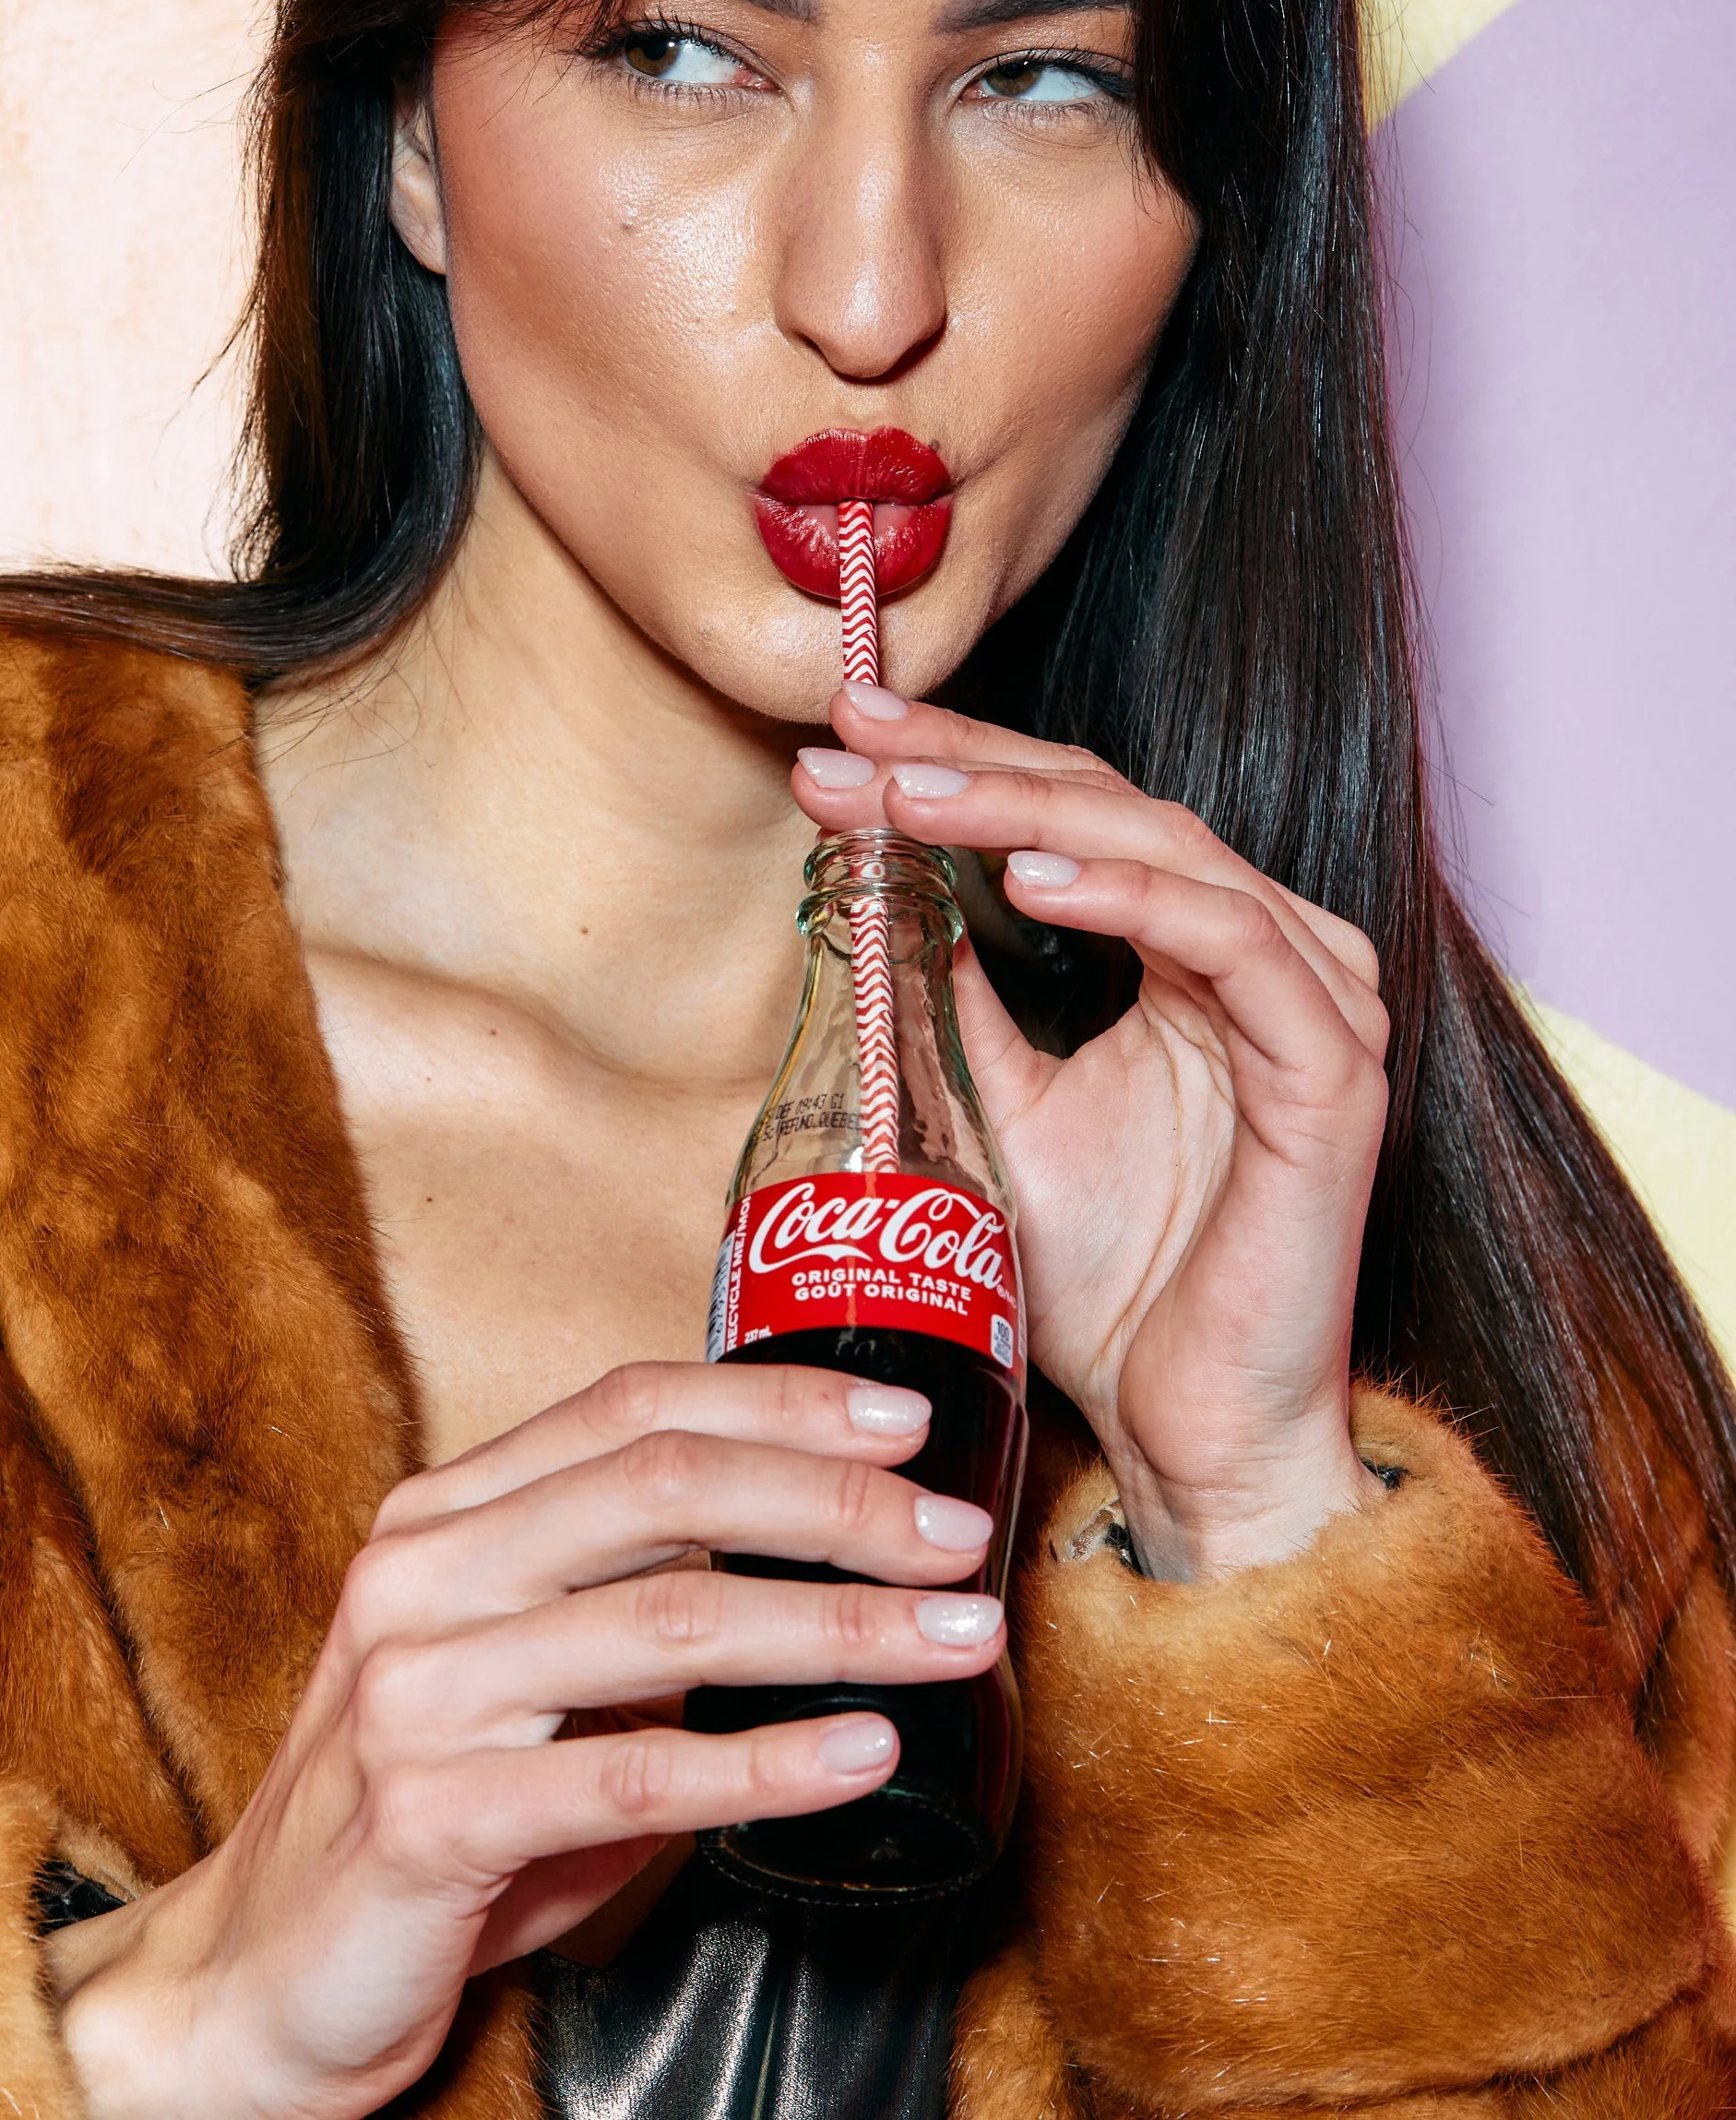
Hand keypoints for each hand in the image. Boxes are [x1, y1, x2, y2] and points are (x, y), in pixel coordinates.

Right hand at [48, 1362, 1005, 2119]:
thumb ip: (633, 1602)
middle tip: (958, 1534)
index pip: (628, 1409)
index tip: (901, 1421)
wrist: (260, 1980)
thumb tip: (830, 1554)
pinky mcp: (427, 1816)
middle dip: (833, 1502)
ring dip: (838, 1626)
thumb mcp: (528, 1678)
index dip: (774, 1400)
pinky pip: (632, 1777)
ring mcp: (415, 1690)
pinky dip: (766, 1764)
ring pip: (668, 1622)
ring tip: (955, 1636)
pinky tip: (862, 1756)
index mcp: (444, 1515)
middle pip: (661, 1488)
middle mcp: (419, 1575)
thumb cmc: (434, 1817)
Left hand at [796, 691, 1391, 1580]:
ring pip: (1165, 848)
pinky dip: (1126, 897)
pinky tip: (1025, 878)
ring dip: (1024, 812)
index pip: (1070, 815)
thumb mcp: (996, 1111)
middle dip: (965, 765)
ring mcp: (1310, 1002)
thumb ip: (955, 1002)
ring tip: (907, 797)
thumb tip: (877, 895)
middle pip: (1108, 806)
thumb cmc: (1109, 1282)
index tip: (836, 741)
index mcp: (1195, 948)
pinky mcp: (1332, 1070)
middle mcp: (1264, 952)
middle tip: (851, 736)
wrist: (1190, 1431)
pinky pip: (1230, 943)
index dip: (953, 768)